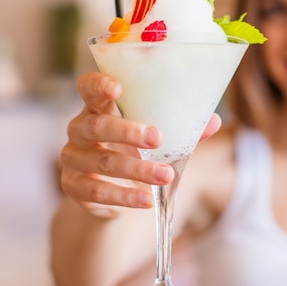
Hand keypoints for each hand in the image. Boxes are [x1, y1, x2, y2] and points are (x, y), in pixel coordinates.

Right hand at [59, 72, 220, 217]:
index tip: (117, 88)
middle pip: (98, 126)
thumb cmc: (134, 151)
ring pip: (102, 162)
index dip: (98, 85)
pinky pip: (97, 191)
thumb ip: (181, 128)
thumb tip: (213, 121)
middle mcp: (80, 129)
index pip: (88, 87)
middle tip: (157, 138)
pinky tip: (146, 200)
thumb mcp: (154, 138)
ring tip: (165, 175)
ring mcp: (73, 158)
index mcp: (98, 107)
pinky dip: (124, 197)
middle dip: (128, 131)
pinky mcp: (73, 186)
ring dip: (136, 170)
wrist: (109, 193)